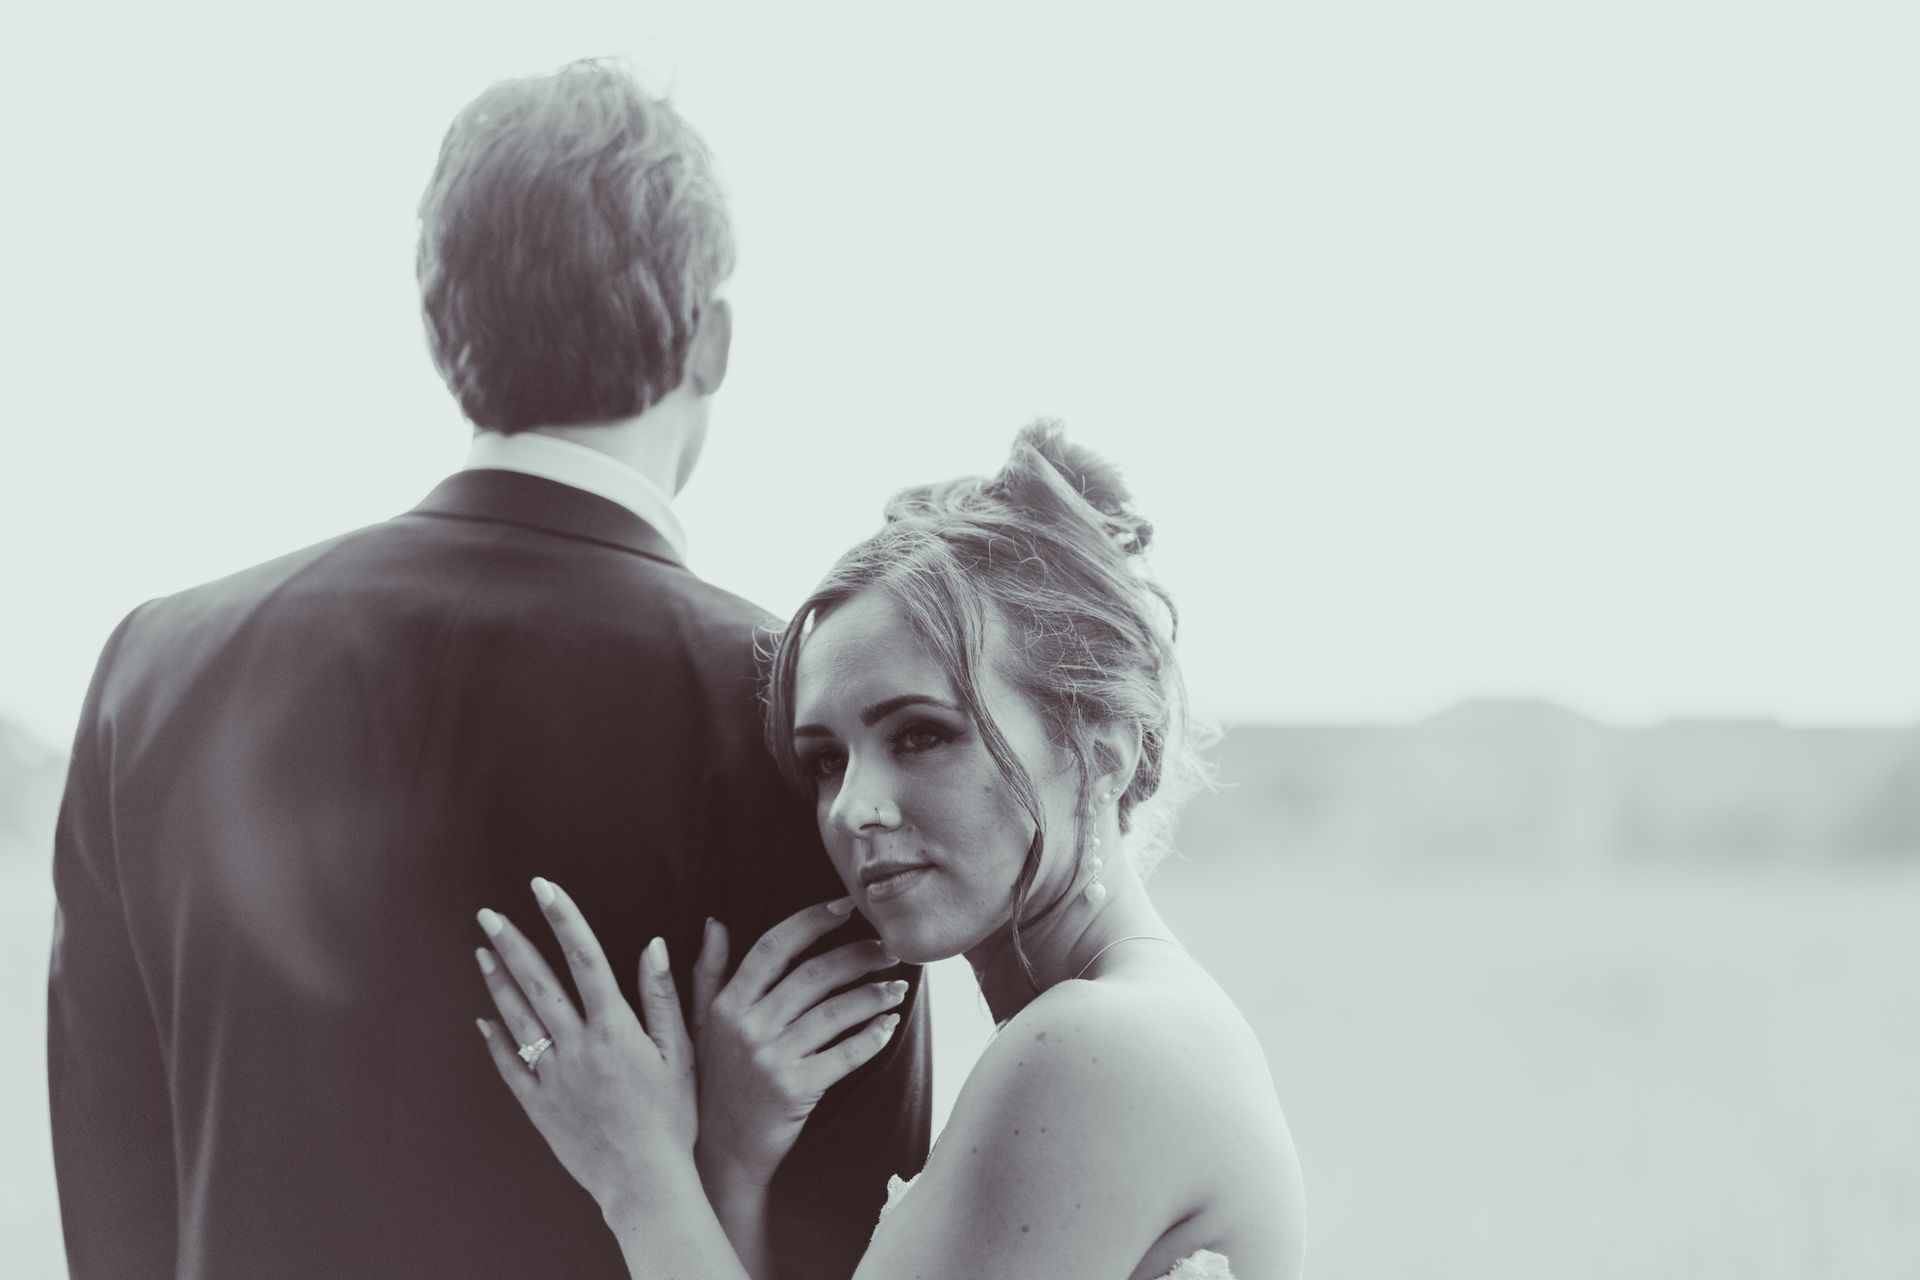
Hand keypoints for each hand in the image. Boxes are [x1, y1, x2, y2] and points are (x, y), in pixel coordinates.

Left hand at [473, 878, 696, 1214]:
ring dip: (499, 982)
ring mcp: (553, 1076)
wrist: (645, 1181)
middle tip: (488, 913)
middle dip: (513, 943)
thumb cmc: (673, 1118)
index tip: (544, 887)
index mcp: (615, 1028)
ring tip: (483, 951)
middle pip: (539, 983)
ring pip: (518, 1019)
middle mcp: (578, 1046)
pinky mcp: (539, 1106)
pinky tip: (484, 1019)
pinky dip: (495, 1040)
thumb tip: (654, 946)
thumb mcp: (681, 1053)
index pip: (585, 958)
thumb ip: (661, 997)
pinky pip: (510, 1066)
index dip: (564, 918)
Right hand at [690, 899, 907, 1190]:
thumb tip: (715, 921)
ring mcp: (771, 1059)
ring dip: (873, 994)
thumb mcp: (698, 1025)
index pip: (774, 947)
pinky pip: (844, 1055)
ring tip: (899, 985)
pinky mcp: (795, 1089)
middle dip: (859, 955)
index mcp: (727, 1004)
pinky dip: (871, 1037)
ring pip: (835, 1012)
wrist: (720, 1154)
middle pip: (814, 974)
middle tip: (890, 948)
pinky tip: (889, 1024)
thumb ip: (708, 972)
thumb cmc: (713, 1083)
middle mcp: (748, 1026)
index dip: (812, 921)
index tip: (847, 906)